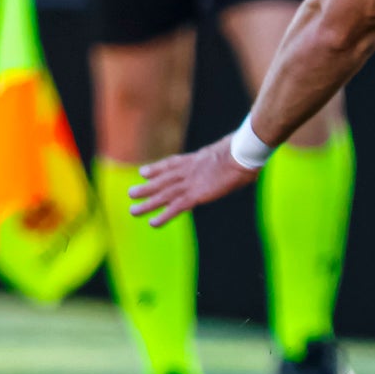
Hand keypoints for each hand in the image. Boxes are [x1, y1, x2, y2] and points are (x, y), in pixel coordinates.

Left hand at [129, 140, 257, 228]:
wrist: (241, 153)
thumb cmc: (243, 150)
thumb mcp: (231, 149)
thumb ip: (226, 155)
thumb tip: (239, 156)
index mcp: (196, 158)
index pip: (171, 164)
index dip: (156, 169)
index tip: (144, 172)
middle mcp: (188, 170)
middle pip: (162, 180)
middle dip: (146, 187)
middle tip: (131, 193)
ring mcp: (190, 183)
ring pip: (163, 195)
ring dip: (147, 203)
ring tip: (133, 210)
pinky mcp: (196, 195)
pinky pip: (175, 208)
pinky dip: (163, 216)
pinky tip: (153, 224)